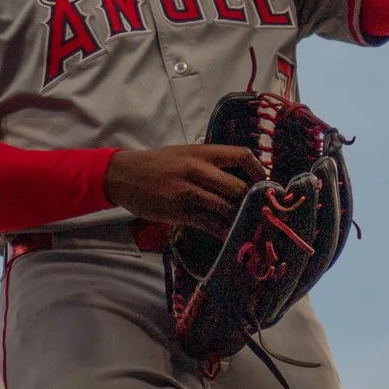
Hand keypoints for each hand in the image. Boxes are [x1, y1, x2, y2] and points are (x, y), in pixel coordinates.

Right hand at [103, 145, 267, 232]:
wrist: (124, 175)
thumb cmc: (157, 163)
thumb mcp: (185, 153)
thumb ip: (210, 162)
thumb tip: (239, 176)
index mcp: (202, 152)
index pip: (242, 155)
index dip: (258, 171)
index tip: (264, 183)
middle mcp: (198, 170)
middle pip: (239, 188)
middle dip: (251, 202)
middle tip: (258, 210)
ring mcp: (189, 192)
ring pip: (227, 209)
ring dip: (240, 219)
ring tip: (249, 226)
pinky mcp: (180, 212)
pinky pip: (210, 225)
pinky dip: (223, 232)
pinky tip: (230, 236)